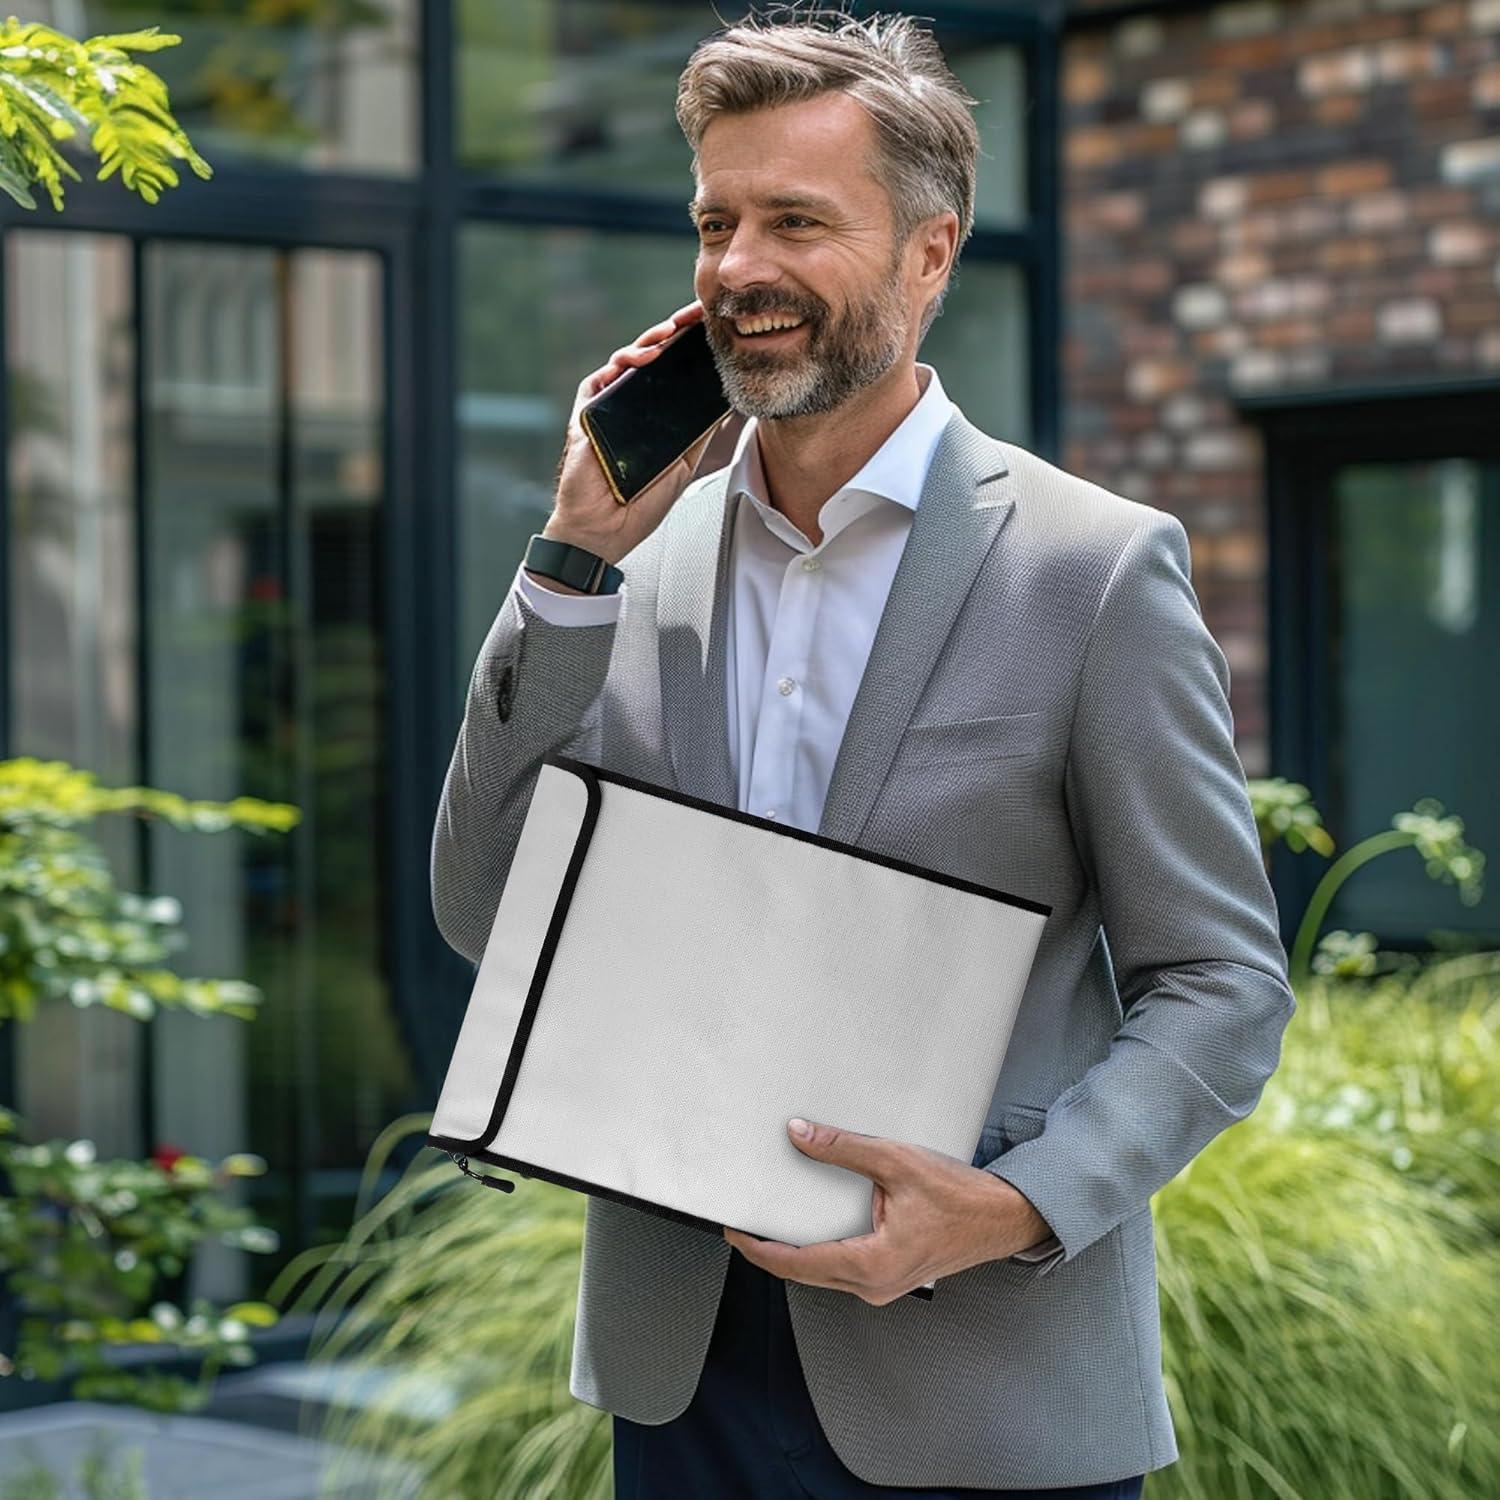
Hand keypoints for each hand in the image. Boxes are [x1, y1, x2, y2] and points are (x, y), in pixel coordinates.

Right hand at [544, 299, 739, 565]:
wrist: (605, 529)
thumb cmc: (639, 502)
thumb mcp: (683, 464)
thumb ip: (700, 434)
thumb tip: (728, 404)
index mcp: (656, 415)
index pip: (675, 373)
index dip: (692, 351)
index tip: (715, 333)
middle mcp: (633, 405)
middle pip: (655, 359)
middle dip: (676, 333)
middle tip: (698, 316)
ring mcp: (609, 406)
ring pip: (629, 361)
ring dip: (651, 340)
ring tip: (672, 332)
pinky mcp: (586, 413)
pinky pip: (601, 379)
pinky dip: (622, 364)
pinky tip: (644, 357)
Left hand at [722, 1119, 1053, 1305]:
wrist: (1003, 1218)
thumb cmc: (961, 1198)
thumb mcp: (897, 1162)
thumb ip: (843, 1149)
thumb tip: (801, 1135)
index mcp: (870, 1265)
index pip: (796, 1263)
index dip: (758, 1248)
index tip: (734, 1231)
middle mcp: (872, 1285)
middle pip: (803, 1272)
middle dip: (770, 1250)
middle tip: (743, 1223)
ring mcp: (882, 1286)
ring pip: (823, 1273)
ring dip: (795, 1251)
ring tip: (771, 1221)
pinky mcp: (890, 1276)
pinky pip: (843, 1267)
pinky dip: (821, 1249)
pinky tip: (813, 1225)